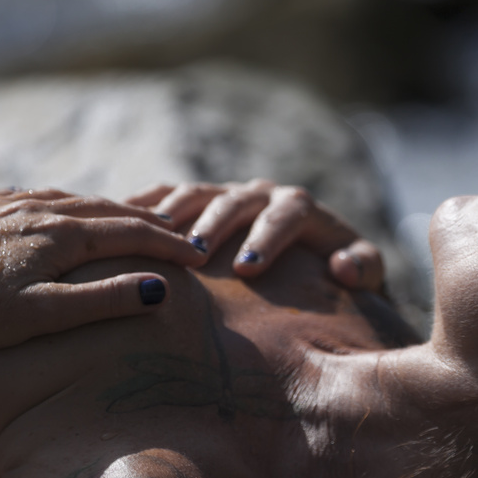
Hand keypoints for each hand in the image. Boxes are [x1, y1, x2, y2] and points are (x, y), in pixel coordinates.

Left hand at [0, 188, 206, 350]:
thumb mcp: (45, 315)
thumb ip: (103, 300)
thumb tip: (160, 288)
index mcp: (62, 234)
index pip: (132, 233)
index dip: (170, 244)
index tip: (199, 257)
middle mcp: (40, 209)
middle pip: (108, 209)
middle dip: (149, 221)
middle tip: (179, 232)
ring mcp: (8, 204)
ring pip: (72, 199)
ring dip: (109, 209)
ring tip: (131, 219)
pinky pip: (36, 197)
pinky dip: (67, 203)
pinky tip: (64, 209)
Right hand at [125, 180, 384, 292]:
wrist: (308, 272)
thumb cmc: (335, 283)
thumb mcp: (363, 279)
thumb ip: (364, 268)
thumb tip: (344, 267)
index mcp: (302, 210)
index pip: (289, 211)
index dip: (269, 237)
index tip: (249, 269)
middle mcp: (262, 195)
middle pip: (237, 200)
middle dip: (216, 224)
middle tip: (195, 253)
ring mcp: (224, 196)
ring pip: (195, 193)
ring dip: (174, 214)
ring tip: (149, 238)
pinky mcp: (193, 204)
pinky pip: (163, 197)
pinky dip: (140, 207)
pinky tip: (114, 222)